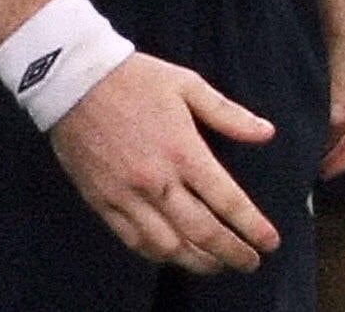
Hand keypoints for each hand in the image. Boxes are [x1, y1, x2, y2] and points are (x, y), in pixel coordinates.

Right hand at [48, 50, 281, 273]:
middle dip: (232, 253)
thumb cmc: (136, 79)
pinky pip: (133, 240)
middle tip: (251, 263)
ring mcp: (127, 195)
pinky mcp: (102, 202)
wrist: (73, 80)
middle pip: (202, 232)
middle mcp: (158, 181)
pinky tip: (174, 254)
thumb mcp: (189, 85)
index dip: (252, 227)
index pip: (227, 201)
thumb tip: (267, 133)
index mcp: (184, 151)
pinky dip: (158, 254)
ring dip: (197, 261)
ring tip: (216, 264)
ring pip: (168, 245)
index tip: (271, 242)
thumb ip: (229, 114)